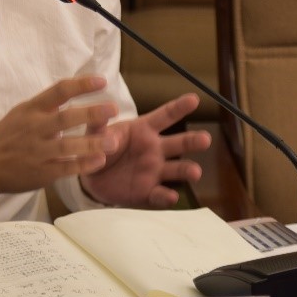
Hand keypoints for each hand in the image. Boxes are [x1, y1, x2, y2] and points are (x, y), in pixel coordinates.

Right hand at [0, 76, 120, 194]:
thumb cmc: (7, 136)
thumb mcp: (22, 112)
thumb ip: (47, 105)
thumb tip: (76, 91)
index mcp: (32, 109)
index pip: (59, 91)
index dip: (81, 85)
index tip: (102, 82)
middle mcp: (35, 128)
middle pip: (66, 118)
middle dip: (92, 113)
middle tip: (113, 109)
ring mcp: (38, 151)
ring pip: (68, 145)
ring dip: (92, 142)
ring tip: (113, 140)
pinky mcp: (41, 172)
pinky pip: (65, 167)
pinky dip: (83, 164)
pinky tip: (99, 160)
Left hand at [80, 93, 210, 207]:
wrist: (91, 178)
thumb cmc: (99, 146)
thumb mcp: (95, 133)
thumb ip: (99, 129)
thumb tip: (109, 136)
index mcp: (144, 129)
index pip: (165, 116)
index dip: (179, 107)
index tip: (194, 99)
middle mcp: (155, 149)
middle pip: (179, 143)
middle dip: (193, 141)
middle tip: (205, 139)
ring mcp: (154, 171)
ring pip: (177, 169)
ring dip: (188, 170)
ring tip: (195, 172)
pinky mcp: (148, 191)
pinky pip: (160, 195)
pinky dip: (166, 197)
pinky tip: (171, 197)